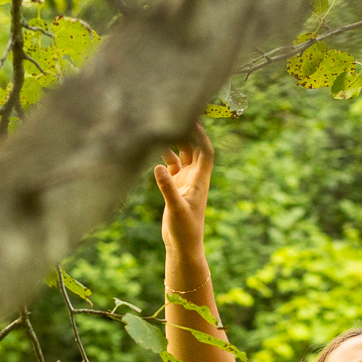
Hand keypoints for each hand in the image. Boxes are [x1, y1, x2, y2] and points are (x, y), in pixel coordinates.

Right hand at [153, 123, 213, 250]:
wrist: (183, 246)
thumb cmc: (185, 230)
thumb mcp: (176, 208)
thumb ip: (167, 187)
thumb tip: (158, 165)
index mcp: (200, 180)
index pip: (205, 152)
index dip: (201, 136)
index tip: (192, 121)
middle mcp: (195, 178)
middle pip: (195, 149)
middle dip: (188, 133)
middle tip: (177, 116)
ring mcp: (185, 181)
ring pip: (183, 155)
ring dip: (176, 142)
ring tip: (164, 127)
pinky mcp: (176, 187)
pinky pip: (172, 165)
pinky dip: (166, 155)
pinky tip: (155, 148)